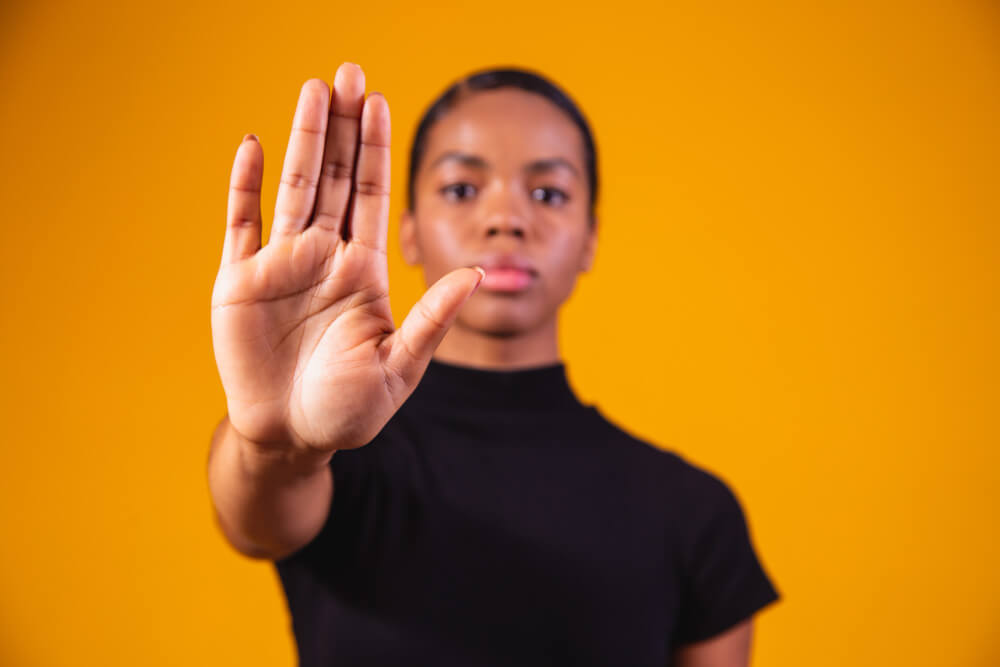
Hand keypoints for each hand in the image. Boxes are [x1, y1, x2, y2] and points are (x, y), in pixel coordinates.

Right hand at [210, 63, 483, 459]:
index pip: (372, 195)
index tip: (381, 102)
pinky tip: (255, 145)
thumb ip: (432, 320)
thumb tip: (477, 275)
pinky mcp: (238, 281)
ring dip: (303, 138)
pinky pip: (240, 223)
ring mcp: (281, 265)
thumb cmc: (349, 410)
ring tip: (314, 89)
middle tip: (350, 72)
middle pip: (336, 177)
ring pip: (294, 187)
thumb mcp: (399, 367)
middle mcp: (324, 257)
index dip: (376, 149)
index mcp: (363, 271)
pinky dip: (245, 186)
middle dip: (344, 126)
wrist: (291, 439)